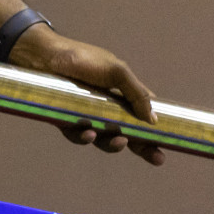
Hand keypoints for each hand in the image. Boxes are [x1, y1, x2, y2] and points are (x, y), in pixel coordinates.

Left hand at [9, 24, 164, 165]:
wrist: (44, 55)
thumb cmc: (82, 58)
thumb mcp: (116, 70)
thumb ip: (136, 93)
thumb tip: (155, 120)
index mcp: (122, 95)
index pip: (144, 117)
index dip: (156, 132)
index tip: (170, 145)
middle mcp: (106, 108)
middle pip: (129, 134)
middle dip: (144, 148)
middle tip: (157, 158)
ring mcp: (87, 115)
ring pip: (105, 140)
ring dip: (114, 145)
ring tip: (120, 142)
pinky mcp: (66, 120)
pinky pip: (78, 136)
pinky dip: (85, 138)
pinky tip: (89, 134)